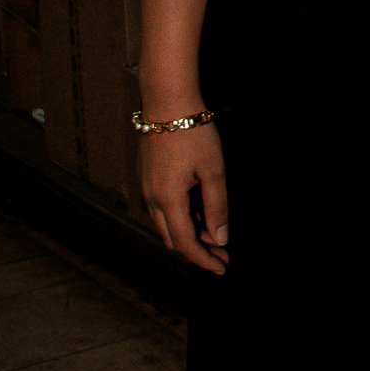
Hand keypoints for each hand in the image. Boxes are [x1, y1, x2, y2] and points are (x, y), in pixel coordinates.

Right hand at [140, 121, 227, 274]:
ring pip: (166, 224)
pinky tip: (198, 214)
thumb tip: (220, 238)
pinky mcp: (147, 177)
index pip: (185, 243)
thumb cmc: (193, 133)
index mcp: (168, 199)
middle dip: (197, 251)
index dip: (203, 260)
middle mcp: (152, 198)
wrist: (167, 102)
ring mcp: (146, 188)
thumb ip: (216, 207)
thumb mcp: (213, 171)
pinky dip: (180, 219)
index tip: (222, 268)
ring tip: (215, 236)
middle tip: (222, 255)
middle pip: (172, 239)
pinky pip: (162, 209)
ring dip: (188, 234)